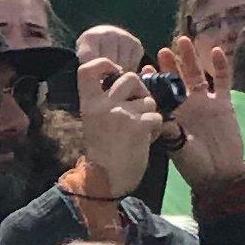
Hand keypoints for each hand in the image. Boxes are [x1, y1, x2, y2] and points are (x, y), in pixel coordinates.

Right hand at [71, 56, 167, 205]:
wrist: (106, 181)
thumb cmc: (103, 151)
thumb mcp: (96, 121)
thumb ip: (107, 102)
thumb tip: (128, 81)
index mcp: (89, 103)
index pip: (88, 70)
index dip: (104, 63)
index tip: (115, 69)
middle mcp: (103, 104)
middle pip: (130, 78)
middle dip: (141, 90)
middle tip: (138, 107)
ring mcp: (121, 114)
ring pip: (148, 99)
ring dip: (149, 113)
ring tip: (140, 130)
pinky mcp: (139, 125)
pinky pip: (156, 116)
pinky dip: (155, 128)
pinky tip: (146, 140)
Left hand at [160, 37, 244, 190]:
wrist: (221, 174)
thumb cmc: (195, 165)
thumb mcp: (178, 150)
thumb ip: (170, 133)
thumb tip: (159, 118)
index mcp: (172, 116)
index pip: (160, 94)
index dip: (153, 82)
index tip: (146, 68)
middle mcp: (187, 106)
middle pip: (177, 80)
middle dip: (170, 65)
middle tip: (163, 50)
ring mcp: (206, 102)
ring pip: (197, 75)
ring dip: (191, 59)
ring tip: (184, 41)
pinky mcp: (224, 103)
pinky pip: (222, 81)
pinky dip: (220, 66)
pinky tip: (216, 51)